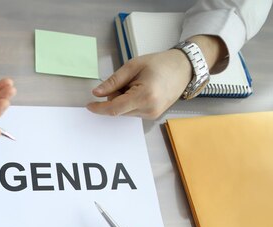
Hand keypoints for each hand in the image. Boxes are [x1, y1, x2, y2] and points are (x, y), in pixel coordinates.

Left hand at [86, 35, 224, 119]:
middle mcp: (149, 110)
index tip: (89, 105)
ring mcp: (152, 115)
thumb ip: (114, 81)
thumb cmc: (160, 63)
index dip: (99, 108)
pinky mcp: (153, 116)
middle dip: (115, 97)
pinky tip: (141, 90)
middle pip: (119, 110)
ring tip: (138, 84)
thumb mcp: (133, 66)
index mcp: (144, 96)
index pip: (115, 108)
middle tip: (126, 81)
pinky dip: (130, 102)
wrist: (183, 68)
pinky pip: (133, 111)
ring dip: (123, 99)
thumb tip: (97, 93)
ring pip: (125, 111)